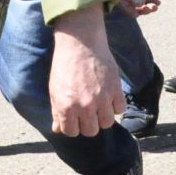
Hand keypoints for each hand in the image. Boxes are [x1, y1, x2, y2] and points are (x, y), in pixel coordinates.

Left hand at [49, 6, 124, 137]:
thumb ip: (57, 111)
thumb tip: (57, 129)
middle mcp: (84, 106)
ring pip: (107, 123)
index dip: (73, 127)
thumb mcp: (55, 89)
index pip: (72, 132)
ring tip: (100, 106)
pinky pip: (120, 109)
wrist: (80, 42)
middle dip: (89, 124)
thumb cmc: (65, 65)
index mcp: (66, 107)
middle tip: (88, 113)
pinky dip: (116, 105)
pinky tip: (109, 97)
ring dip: (103, 117)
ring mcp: (102, 98)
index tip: (75, 119)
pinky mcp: (115, 88)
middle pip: (91, 131)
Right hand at [123, 0, 163, 14]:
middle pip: (129, 4)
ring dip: (146, 7)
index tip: (138, 13)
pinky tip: (157, 2)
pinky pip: (142, 0)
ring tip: (156, 5)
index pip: (122, 0)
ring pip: (137, 3)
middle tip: (152, 8)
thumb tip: (137, 4)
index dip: (129, 9)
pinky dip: (149, 2)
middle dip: (140, 9)